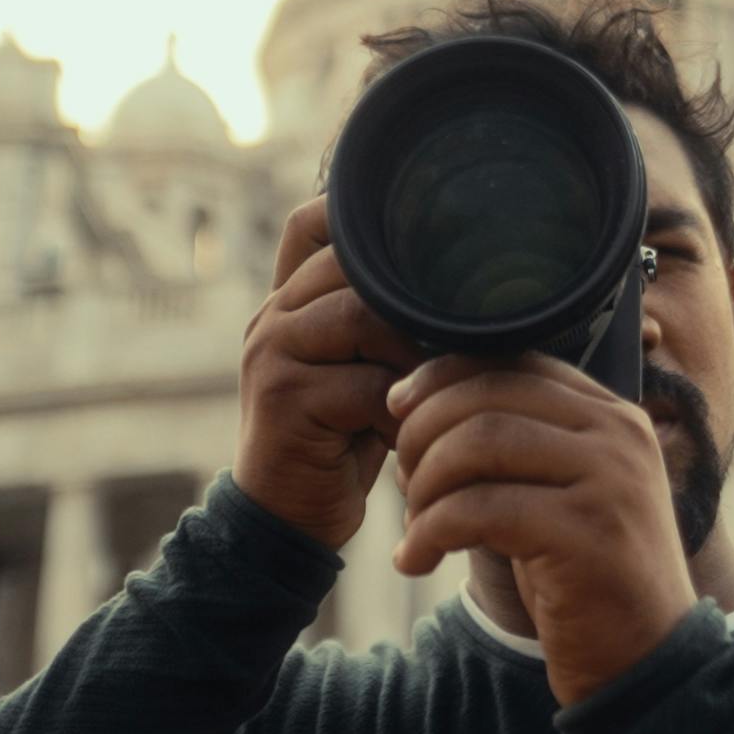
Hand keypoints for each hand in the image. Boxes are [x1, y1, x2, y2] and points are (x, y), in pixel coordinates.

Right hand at [233, 197, 424, 550]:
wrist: (287, 517)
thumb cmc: (342, 437)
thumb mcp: (359, 367)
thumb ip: (381, 321)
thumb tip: (462, 277)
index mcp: (289, 299)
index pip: (312, 223)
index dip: (358, 215)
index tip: (423, 234)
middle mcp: (273, 315)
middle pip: (355, 268)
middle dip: (414, 301)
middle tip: (459, 331)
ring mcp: (272, 352)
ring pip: (363, 319)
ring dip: (412, 355)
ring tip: (431, 390)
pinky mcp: (283, 398)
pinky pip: (365, 386)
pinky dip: (401, 412)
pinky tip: (410, 435)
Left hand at [386, 351, 697, 705]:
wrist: (649, 663)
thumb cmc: (586, 578)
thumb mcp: (561, 494)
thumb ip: (522, 443)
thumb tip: (426, 397)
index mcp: (612, 414)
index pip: (514, 359)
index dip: (443, 376)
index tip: (398, 408)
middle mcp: (618, 434)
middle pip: (489, 395)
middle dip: (424, 432)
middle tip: (403, 481)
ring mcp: (608, 481)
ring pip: (479, 444)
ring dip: (425, 485)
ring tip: (413, 525)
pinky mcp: (586, 534)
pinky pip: (478, 509)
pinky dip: (430, 531)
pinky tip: (416, 559)